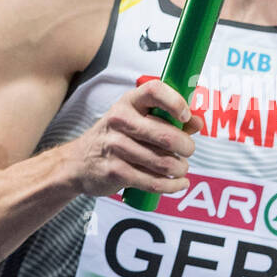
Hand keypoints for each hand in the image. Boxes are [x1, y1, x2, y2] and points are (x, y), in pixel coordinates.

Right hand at [65, 78, 200, 197]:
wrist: (79, 162)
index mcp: (129, 102)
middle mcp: (120, 121)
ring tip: (181, 168)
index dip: (176, 102)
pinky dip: (172, 185)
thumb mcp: (137, 120)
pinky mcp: (116, 172)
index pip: (155, 90)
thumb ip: (168, 119)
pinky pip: (154, 182)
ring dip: (180, 168)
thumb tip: (197, 123)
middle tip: (188, 150)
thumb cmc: (116, 137)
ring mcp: (116, 147)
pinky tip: (179, 183)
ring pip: (163, 162)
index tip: (186, 116)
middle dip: (186, 146)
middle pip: (166, 134)